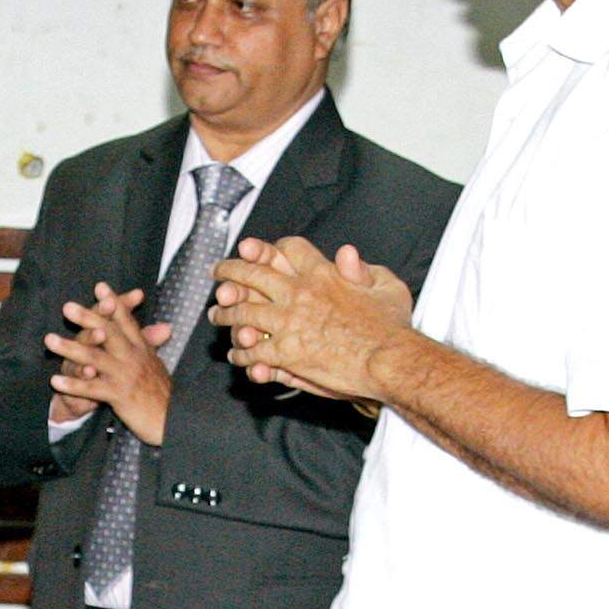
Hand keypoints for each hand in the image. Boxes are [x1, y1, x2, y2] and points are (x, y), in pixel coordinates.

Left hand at [46, 284, 171, 445]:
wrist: (174, 421)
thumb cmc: (162, 394)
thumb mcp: (157, 364)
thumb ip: (153, 344)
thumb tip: (164, 327)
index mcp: (141, 349)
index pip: (126, 321)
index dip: (113, 303)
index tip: (100, 287)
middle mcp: (133, 358)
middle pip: (108, 332)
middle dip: (87, 318)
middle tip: (67, 306)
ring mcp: (125, 376)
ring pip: (94, 358)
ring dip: (69, 348)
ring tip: (49, 340)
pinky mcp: (119, 396)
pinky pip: (91, 389)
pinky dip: (73, 385)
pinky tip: (55, 381)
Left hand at [214, 237, 412, 405]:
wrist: (389, 361)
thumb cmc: (392, 326)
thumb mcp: (386, 286)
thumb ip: (363, 269)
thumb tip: (345, 251)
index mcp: (322, 274)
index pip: (288, 250)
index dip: (270, 247)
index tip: (255, 248)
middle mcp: (300, 294)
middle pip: (254, 276)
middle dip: (232, 271)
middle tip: (218, 272)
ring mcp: (289, 323)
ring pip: (245, 313)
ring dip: (227, 313)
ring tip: (217, 314)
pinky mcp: (286, 353)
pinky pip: (253, 349)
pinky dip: (241, 351)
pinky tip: (236, 352)